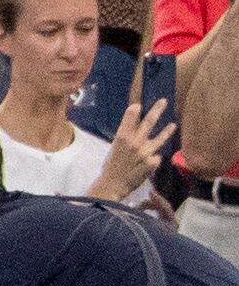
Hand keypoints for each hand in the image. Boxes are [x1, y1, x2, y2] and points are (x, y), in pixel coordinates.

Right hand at [101, 81, 175, 205]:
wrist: (113, 184)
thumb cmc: (111, 166)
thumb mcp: (115, 148)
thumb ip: (126, 138)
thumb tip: (136, 129)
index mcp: (121, 137)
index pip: (130, 118)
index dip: (135, 110)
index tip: (139, 105)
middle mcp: (135, 142)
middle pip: (148, 123)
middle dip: (156, 110)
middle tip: (164, 101)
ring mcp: (145, 152)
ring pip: (159, 139)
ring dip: (167, 131)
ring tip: (173, 125)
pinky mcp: (152, 162)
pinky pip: (156, 157)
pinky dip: (153, 159)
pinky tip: (147, 164)